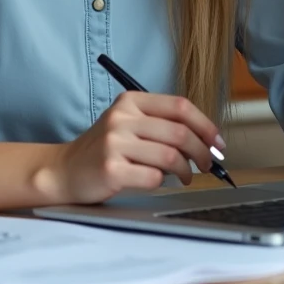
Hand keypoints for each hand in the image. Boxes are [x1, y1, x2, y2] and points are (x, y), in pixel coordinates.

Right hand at [41, 92, 224, 203]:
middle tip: (207, 164)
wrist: (65, 170)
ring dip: (185, 170)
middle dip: (201, 152)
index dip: (205, 125)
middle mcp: (122, 118)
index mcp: (131, 101)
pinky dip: (162, 182)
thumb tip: (207, 140)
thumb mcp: (128, 123)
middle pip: (179, 132)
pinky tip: (156, 181)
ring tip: (185, 176)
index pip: (180, 106)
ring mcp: (114, 143)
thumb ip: (162, 125)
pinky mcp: (110, 169)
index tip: (218, 142)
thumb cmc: (104, 149)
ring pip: (170, 156)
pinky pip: (153, 177)